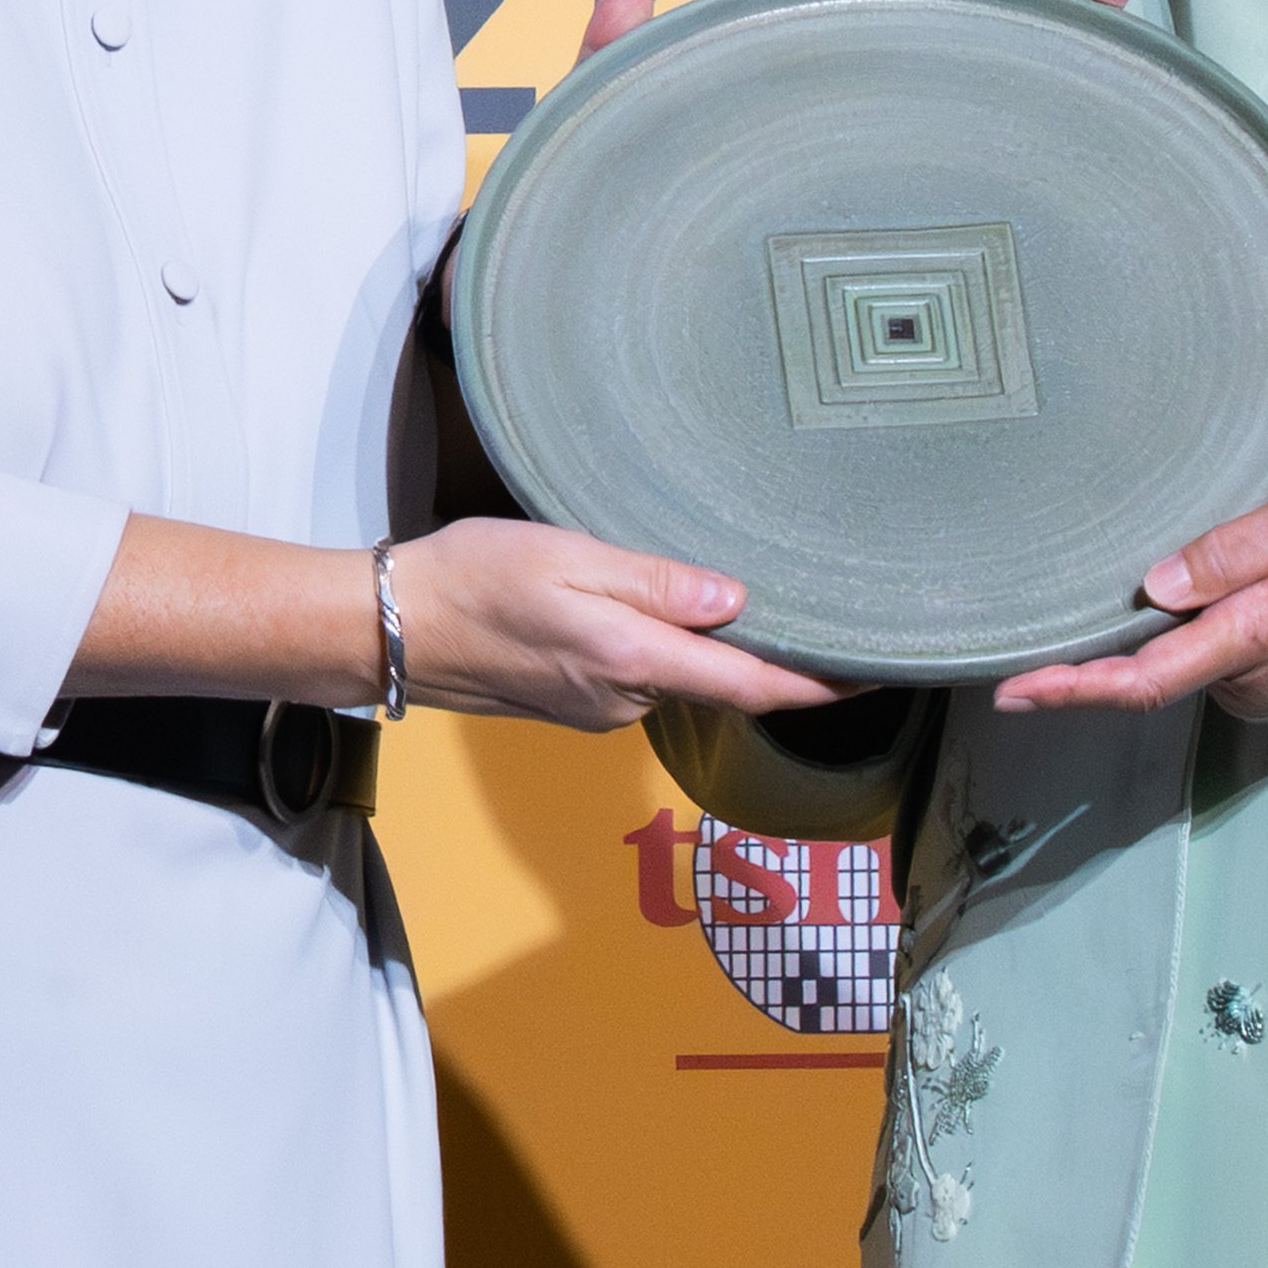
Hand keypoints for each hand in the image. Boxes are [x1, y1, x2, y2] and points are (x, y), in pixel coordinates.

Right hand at [392, 518, 837, 734]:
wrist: (389, 628)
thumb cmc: (471, 580)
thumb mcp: (567, 557)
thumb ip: (655, 582)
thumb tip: (734, 599)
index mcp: (632, 660)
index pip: (752, 685)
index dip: (821, 686)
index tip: (878, 675)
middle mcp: (625, 700)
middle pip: (723, 681)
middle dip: (770, 654)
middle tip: (820, 605)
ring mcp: (600, 710)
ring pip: (679, 677)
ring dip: (709, 646)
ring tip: (738, 592)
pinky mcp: (576, 705)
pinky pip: (641, 677)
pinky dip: (663, 649)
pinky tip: (650, 610)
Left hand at [992, 479, 1267, 725]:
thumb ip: (1234, 553)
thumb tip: (1154, 585)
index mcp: (1256, 638)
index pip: (1146, 680)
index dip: (1073, 690)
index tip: (1014, 692)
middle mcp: (1249, 683)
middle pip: (1152, 666)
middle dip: (1119, 633)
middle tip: (1112, 575)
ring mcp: (1259, 696)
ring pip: (1182, 661)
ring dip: (1171, 624)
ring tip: (1221, 563)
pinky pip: (1210, 661)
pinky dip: (1200, 631)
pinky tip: (1232, 590)